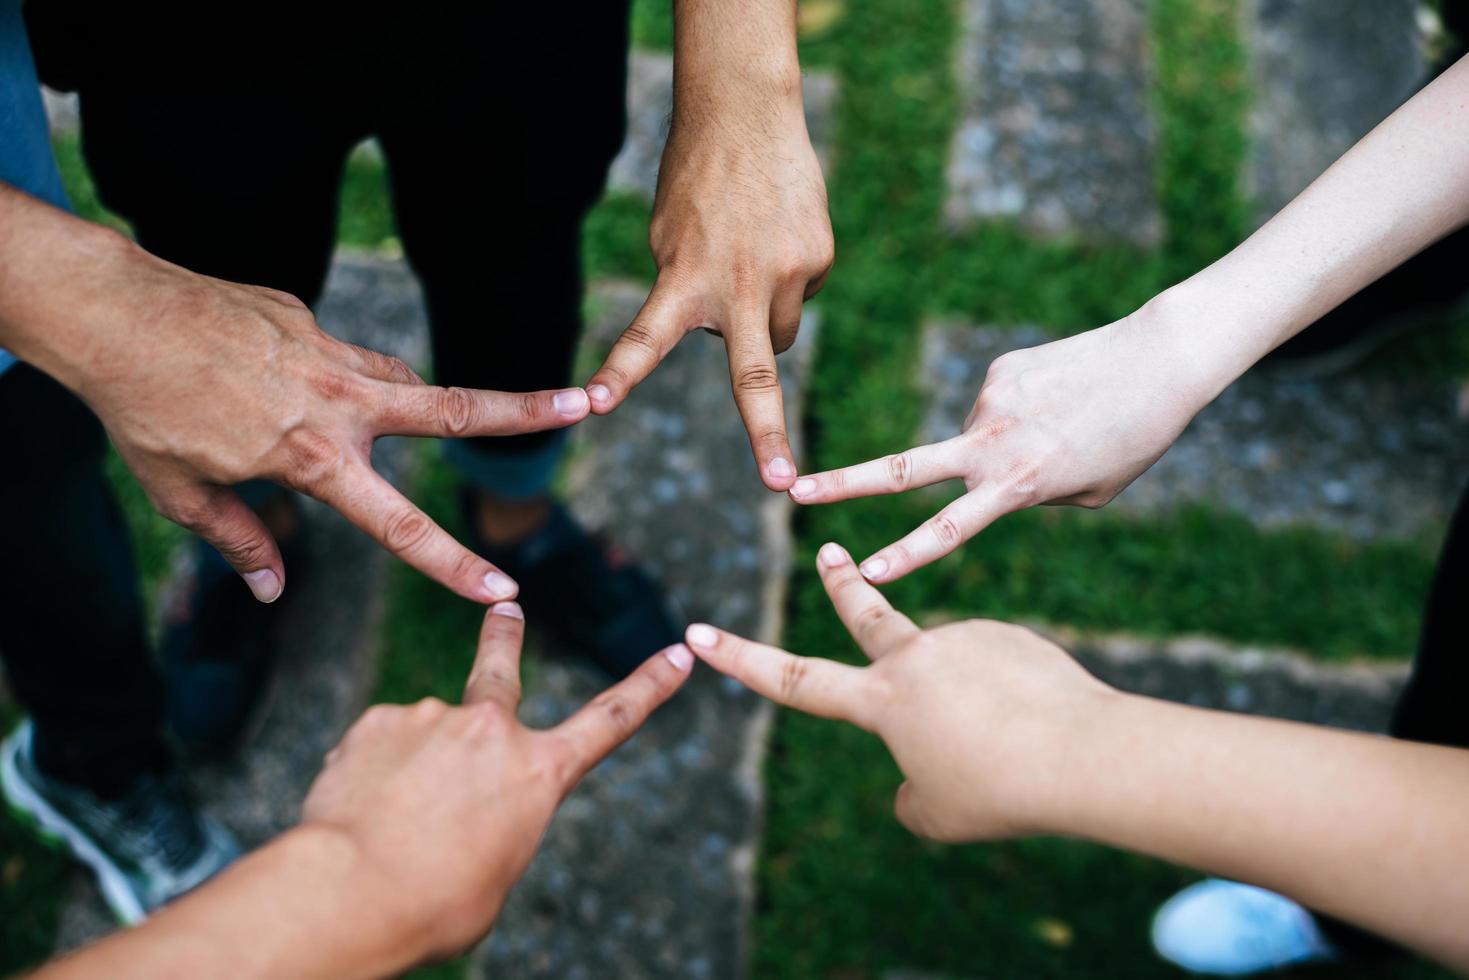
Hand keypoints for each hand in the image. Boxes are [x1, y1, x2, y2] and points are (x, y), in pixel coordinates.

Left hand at [49, 237, 590, 602]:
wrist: (115, 314)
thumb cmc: (143, 412)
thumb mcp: (182, 493)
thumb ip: (238, 541)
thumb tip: (273, 588)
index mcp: (312, 458)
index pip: (401, 524)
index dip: (455, 565)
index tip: (504, 591)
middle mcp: (339, 403)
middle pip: (455, 409)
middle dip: (526, 410)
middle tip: (590, 399)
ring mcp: (330, 354)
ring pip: (403, 382)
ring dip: (417, 404)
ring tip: (383, 421)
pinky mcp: (310, 320)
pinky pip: (344, 359)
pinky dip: (334, 380)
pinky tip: (285, 380)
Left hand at [301, 603, 694, 965]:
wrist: (351, 891)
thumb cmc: (431, 904)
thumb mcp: (493, 875)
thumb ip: (494, 824)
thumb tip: (461, 804)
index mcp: (539, 774)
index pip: (612, 720)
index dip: (651, 686)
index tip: (679, 653)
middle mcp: (491, 730)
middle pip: (503, 667)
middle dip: (505, 635)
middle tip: (504, 609)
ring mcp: (432, 717)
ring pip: (426, 738)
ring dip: (413, 769)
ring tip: (390, 824)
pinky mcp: (378, 721)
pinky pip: (379, 747)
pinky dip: (373, 775)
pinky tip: (361, 811)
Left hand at [586, 70, 832, 490]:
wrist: (747, 112)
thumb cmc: (695, 181)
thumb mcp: (668, 239)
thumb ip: (687, 295)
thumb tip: (728, 336)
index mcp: (684, 281)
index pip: (643, 337)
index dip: (620, 373)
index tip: (594, 406)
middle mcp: (738, 285)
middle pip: (754, 376)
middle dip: (768, 437)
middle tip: (782, 484)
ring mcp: (786, 274)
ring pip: (779, 332)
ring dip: (765, 315)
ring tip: (750, 255)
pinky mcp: (820, 258)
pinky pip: (804, 291)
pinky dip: (790, 273)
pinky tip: (776, 232)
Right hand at [683, 542, 1114, 841]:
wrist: (1082, 752)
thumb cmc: (1001, 791)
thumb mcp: (939, 815)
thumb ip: (914, 793)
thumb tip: (920, 771)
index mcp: (884, 700)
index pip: (795, 679)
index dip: (741, 659)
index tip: (698, 630)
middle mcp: (916, 657)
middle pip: (866, 613)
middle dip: (841, 584)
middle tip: (829, 552)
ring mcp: (964, 639)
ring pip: (957, 682)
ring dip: (973, 713)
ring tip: (1013, 749)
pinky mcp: (1011, 637)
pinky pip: (1001, 679)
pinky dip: (1010, 706)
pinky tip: (1039, 727)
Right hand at [788, 309, 1215, 580]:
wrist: (1160, 360)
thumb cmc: (1134, 437)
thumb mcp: (1088, 491)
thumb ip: (1030, 494)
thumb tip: (988, 475)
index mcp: (1018, 484)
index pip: (948, 529)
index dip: (904, 555)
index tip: (863, 574)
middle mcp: (992, 442)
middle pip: (901, 469)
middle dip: (844, 483)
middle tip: (794, 489)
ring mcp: (990, 401)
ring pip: (977, 437)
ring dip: (1007, 444)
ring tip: (1067, 428)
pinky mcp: (1000, 369)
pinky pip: (998, 403)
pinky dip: (1021, 411)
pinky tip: (1063, 399)